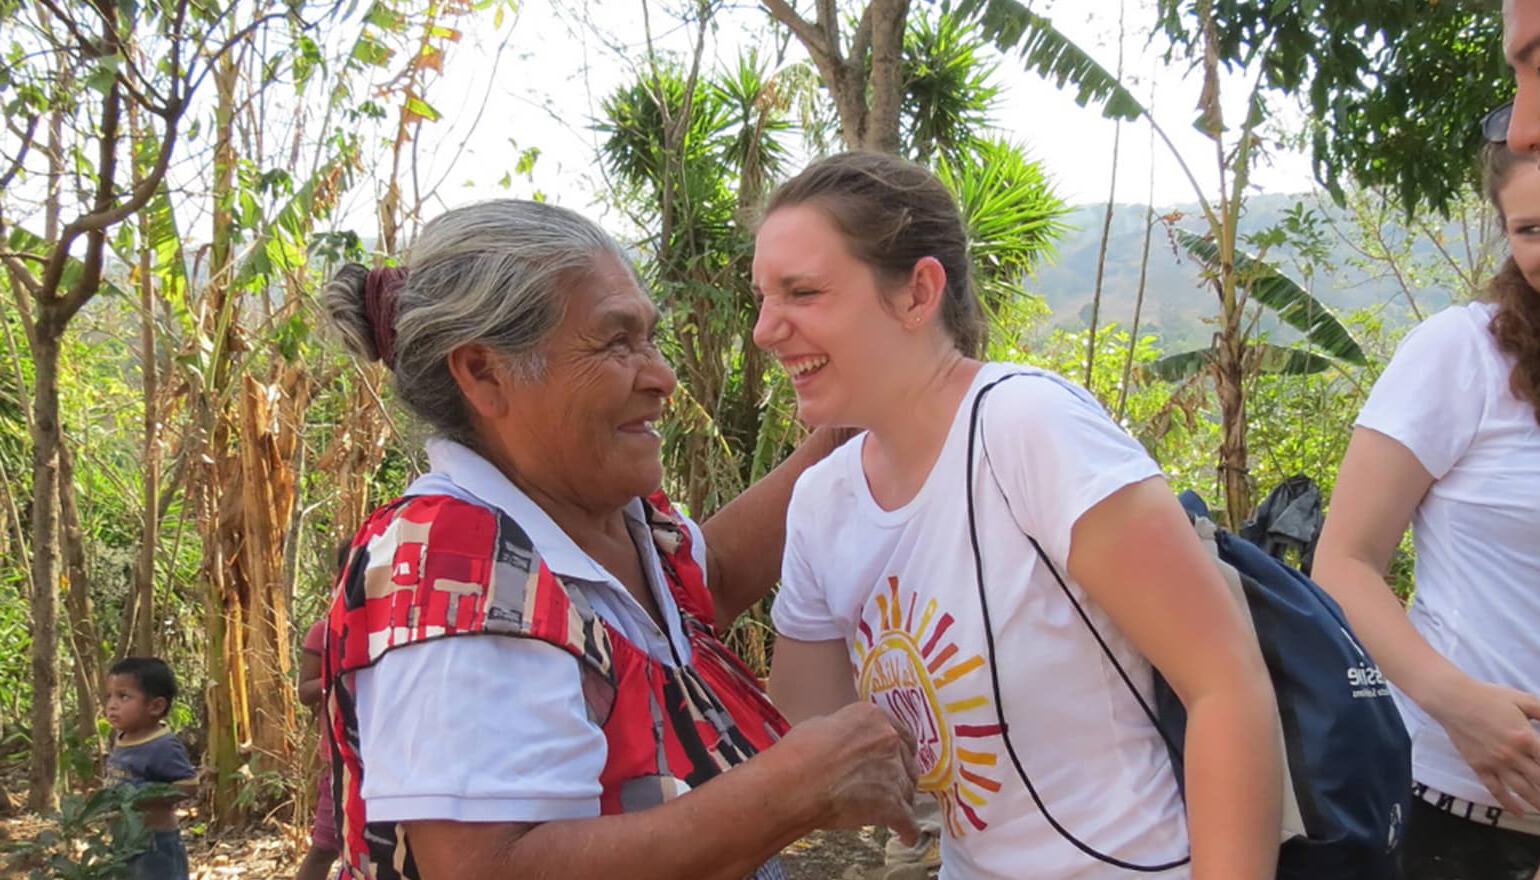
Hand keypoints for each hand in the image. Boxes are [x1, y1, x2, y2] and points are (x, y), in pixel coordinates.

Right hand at [780, 701, 920, 844]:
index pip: (901, 734)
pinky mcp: (893, 805)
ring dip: (900, 802)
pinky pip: (909, 822)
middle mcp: (890, 741)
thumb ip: (845, 732)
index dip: (897, 751)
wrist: (796, 782)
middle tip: (886, 787)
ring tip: (891, 814)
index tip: (893, 760)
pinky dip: (907, 830)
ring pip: (908, 792)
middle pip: (907, 763)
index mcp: (874, 718)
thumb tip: (845, 742)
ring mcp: (894, 773)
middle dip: (899, 776)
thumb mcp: (821, 725)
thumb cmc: (799, 754)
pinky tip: (904, 836)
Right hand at [1429, 677, 1539, 812]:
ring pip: (1523, 790)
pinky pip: (1496, 791)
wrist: (1453, 700)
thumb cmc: (1488, 697)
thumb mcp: (1522, 700)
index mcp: (1526, 737)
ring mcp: (1495, 764)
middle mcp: (1513, 755)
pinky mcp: (1479, 767)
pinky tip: (1520, 813)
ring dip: (1538, 802)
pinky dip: (1509, 804)